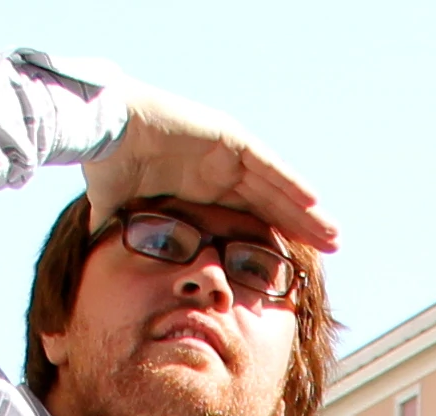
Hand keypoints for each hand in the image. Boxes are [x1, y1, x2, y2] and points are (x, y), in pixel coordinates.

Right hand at [90, 85, 336, 258]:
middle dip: (302, 226)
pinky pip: (267, 164)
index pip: (250, 217)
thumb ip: (129, 238)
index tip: (296, 265)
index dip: (274, 238)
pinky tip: (313, 201)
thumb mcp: (125, 214)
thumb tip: (103, 264)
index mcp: (204, 190)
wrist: (102, 129)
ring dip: (305, 209)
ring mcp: (227, 153)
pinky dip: (289, 181)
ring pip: (276, 186)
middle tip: (333, 248)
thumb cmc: (108, 165)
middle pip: (272, 203)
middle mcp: (221, 171)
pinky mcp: (228, 137)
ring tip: (333, 233)